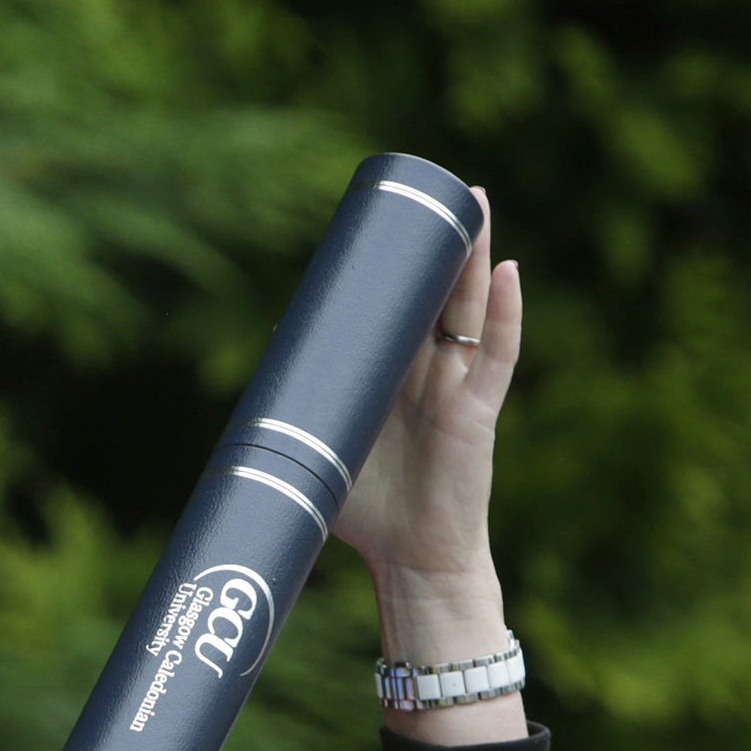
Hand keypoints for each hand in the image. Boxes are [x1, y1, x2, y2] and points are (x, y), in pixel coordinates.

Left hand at [333, 186, 522, 600]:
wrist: (410, 563)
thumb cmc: (365, 513)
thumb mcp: (319, 453)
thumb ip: (295, 420)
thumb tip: (245, 395)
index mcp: (393, 375)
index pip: (396, 307)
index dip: (393, 266)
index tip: (380, 219)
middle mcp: (430, 371)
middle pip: (440, 292)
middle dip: (442, 240)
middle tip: (442, 188)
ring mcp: (457, 386)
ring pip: (469, 307)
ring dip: (474, 254)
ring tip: (474, 201)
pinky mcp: (477, 411)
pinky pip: (496, 356)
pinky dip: (504, 314)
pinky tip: (505, 273)